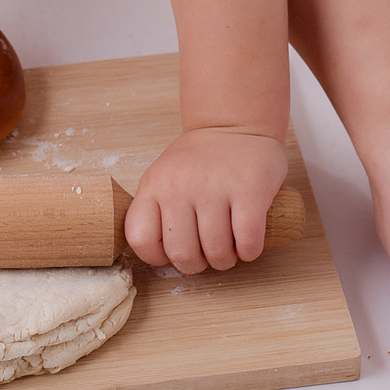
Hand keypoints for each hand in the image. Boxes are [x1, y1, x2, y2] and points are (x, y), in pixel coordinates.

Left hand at [124, 126, 288, 273]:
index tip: (173, 250)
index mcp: (154, 185)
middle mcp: (180, 186)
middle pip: (182, 255)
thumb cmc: (199, 161)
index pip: (140, 239)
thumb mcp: (164, 177)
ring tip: (229, 243)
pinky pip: (248, 243)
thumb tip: (161, 256)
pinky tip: (247, 240)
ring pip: (217, 254)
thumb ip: (156, 211)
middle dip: (198, 264)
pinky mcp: (250, 191)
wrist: (235, 125)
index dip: (158, 256)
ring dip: (226, 259)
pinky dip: (249, 251)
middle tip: (207, 251)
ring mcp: (215, 188)